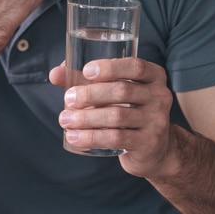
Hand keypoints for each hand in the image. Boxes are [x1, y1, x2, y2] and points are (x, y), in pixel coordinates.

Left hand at [50, 58, 176, 177]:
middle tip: (68, 99)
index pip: (135, 66)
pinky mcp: (148, 143)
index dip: (110, 67)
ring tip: (65, 119)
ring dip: (86, 118)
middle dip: (90, 94)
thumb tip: (55, 74)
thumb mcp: (115, 92)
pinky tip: (74, 137)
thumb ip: (87, 80)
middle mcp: (160, 96)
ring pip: (117, 116)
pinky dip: (92, 137)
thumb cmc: (129, 111)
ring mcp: (157, 121)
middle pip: (122, 90)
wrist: (155, 149)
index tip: (86, 71)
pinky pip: (117, 138)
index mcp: (154, 76)